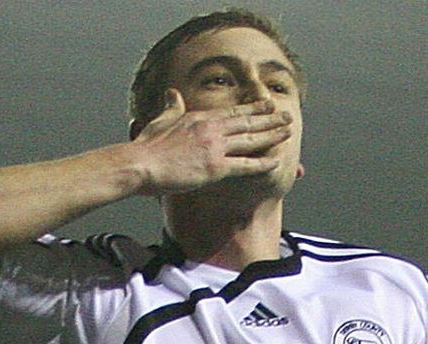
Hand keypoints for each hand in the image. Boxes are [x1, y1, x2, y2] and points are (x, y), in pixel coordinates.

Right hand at [132, 88, 292, 195]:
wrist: (139, 164)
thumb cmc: (146, 147)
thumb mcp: (160, 120)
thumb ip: (171, 107)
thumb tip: (171, 93)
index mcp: (199, 117)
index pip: (233, 111)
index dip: (253, 109)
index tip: (267, 105)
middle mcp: (211, 129)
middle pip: (247, 122)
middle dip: (270, 119)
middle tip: (287, 116)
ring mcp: (215, 147)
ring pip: (251, 140)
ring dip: (272, 136)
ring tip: (288, 132)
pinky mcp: (215, 167)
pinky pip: (245, 165)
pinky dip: (262, 163)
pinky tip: (276, 161)